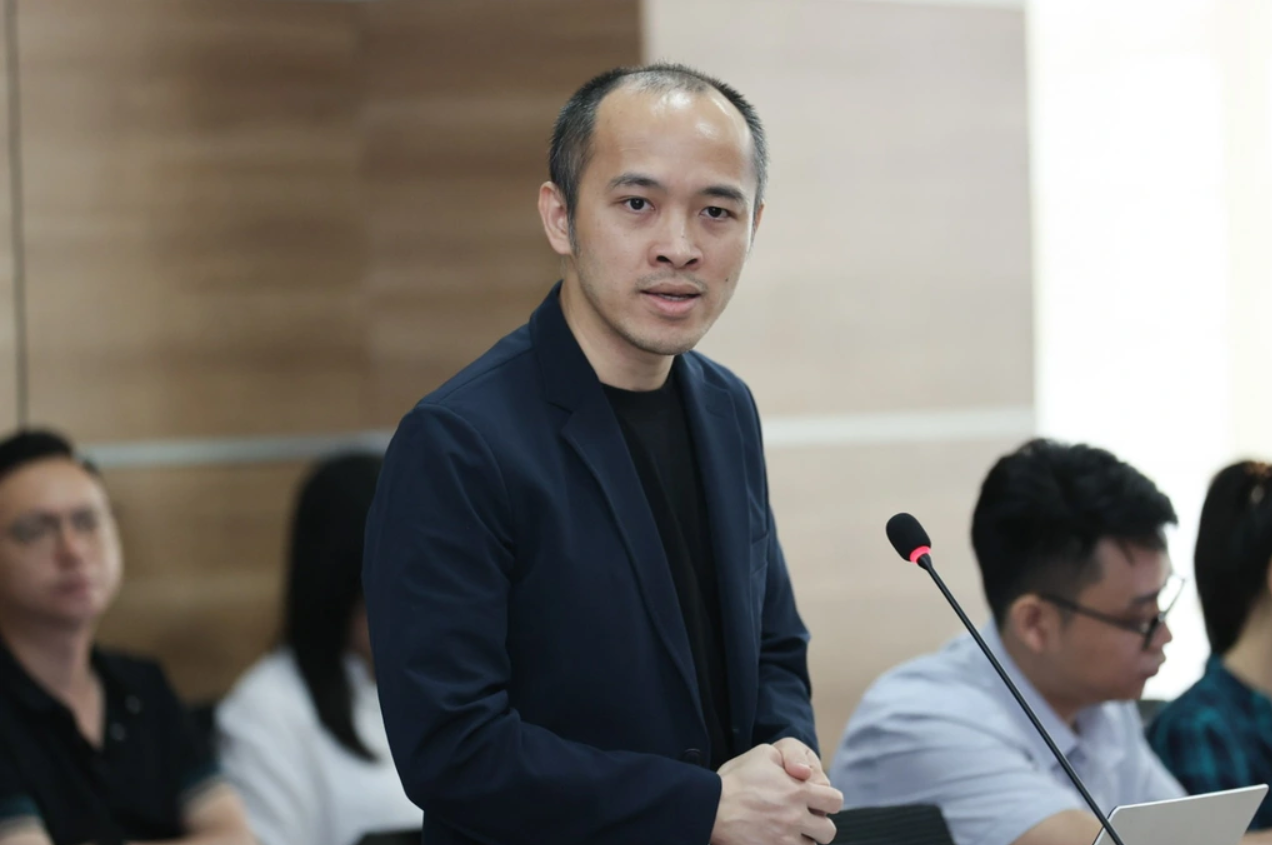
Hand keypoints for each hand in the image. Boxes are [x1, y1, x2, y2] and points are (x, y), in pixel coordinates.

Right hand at [711, 744, 843, 844]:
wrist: (709, 807)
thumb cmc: (735, 780)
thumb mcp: (763, 754)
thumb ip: (789, 758)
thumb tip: (805, 771)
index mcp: (798, 792)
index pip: (835, 801)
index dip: (828, 800)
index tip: (816, 800)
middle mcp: (796, 819)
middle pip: (828, 832)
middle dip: (819, 825)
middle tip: (804, 820)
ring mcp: (784, 841)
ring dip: (804, 840)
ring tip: (788, 832)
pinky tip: (777, 840)